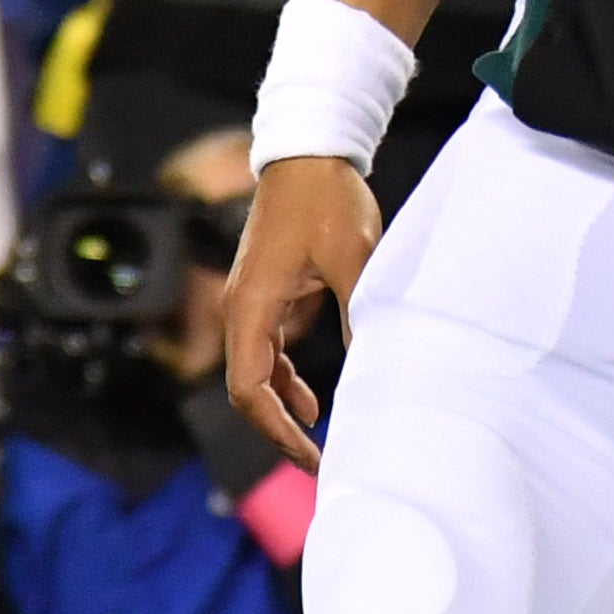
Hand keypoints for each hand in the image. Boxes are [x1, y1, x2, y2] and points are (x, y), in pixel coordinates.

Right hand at [223, 154, 382, 470]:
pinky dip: (285, 378)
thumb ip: (358, 313)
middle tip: (316, 463)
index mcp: (252, 306)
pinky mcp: (268, 292)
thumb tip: (370, 366)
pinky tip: (311, 399)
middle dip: (277, 429)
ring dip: (282, 407)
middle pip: (247, 389)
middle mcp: (242, 309)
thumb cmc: (327, 198)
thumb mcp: (355, 257)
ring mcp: (252, 301)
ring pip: (257, 372)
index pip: (250, 389)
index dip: (276, 430)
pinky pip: (268, 350)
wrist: (309, 151)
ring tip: (316, 440)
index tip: (311, 455)